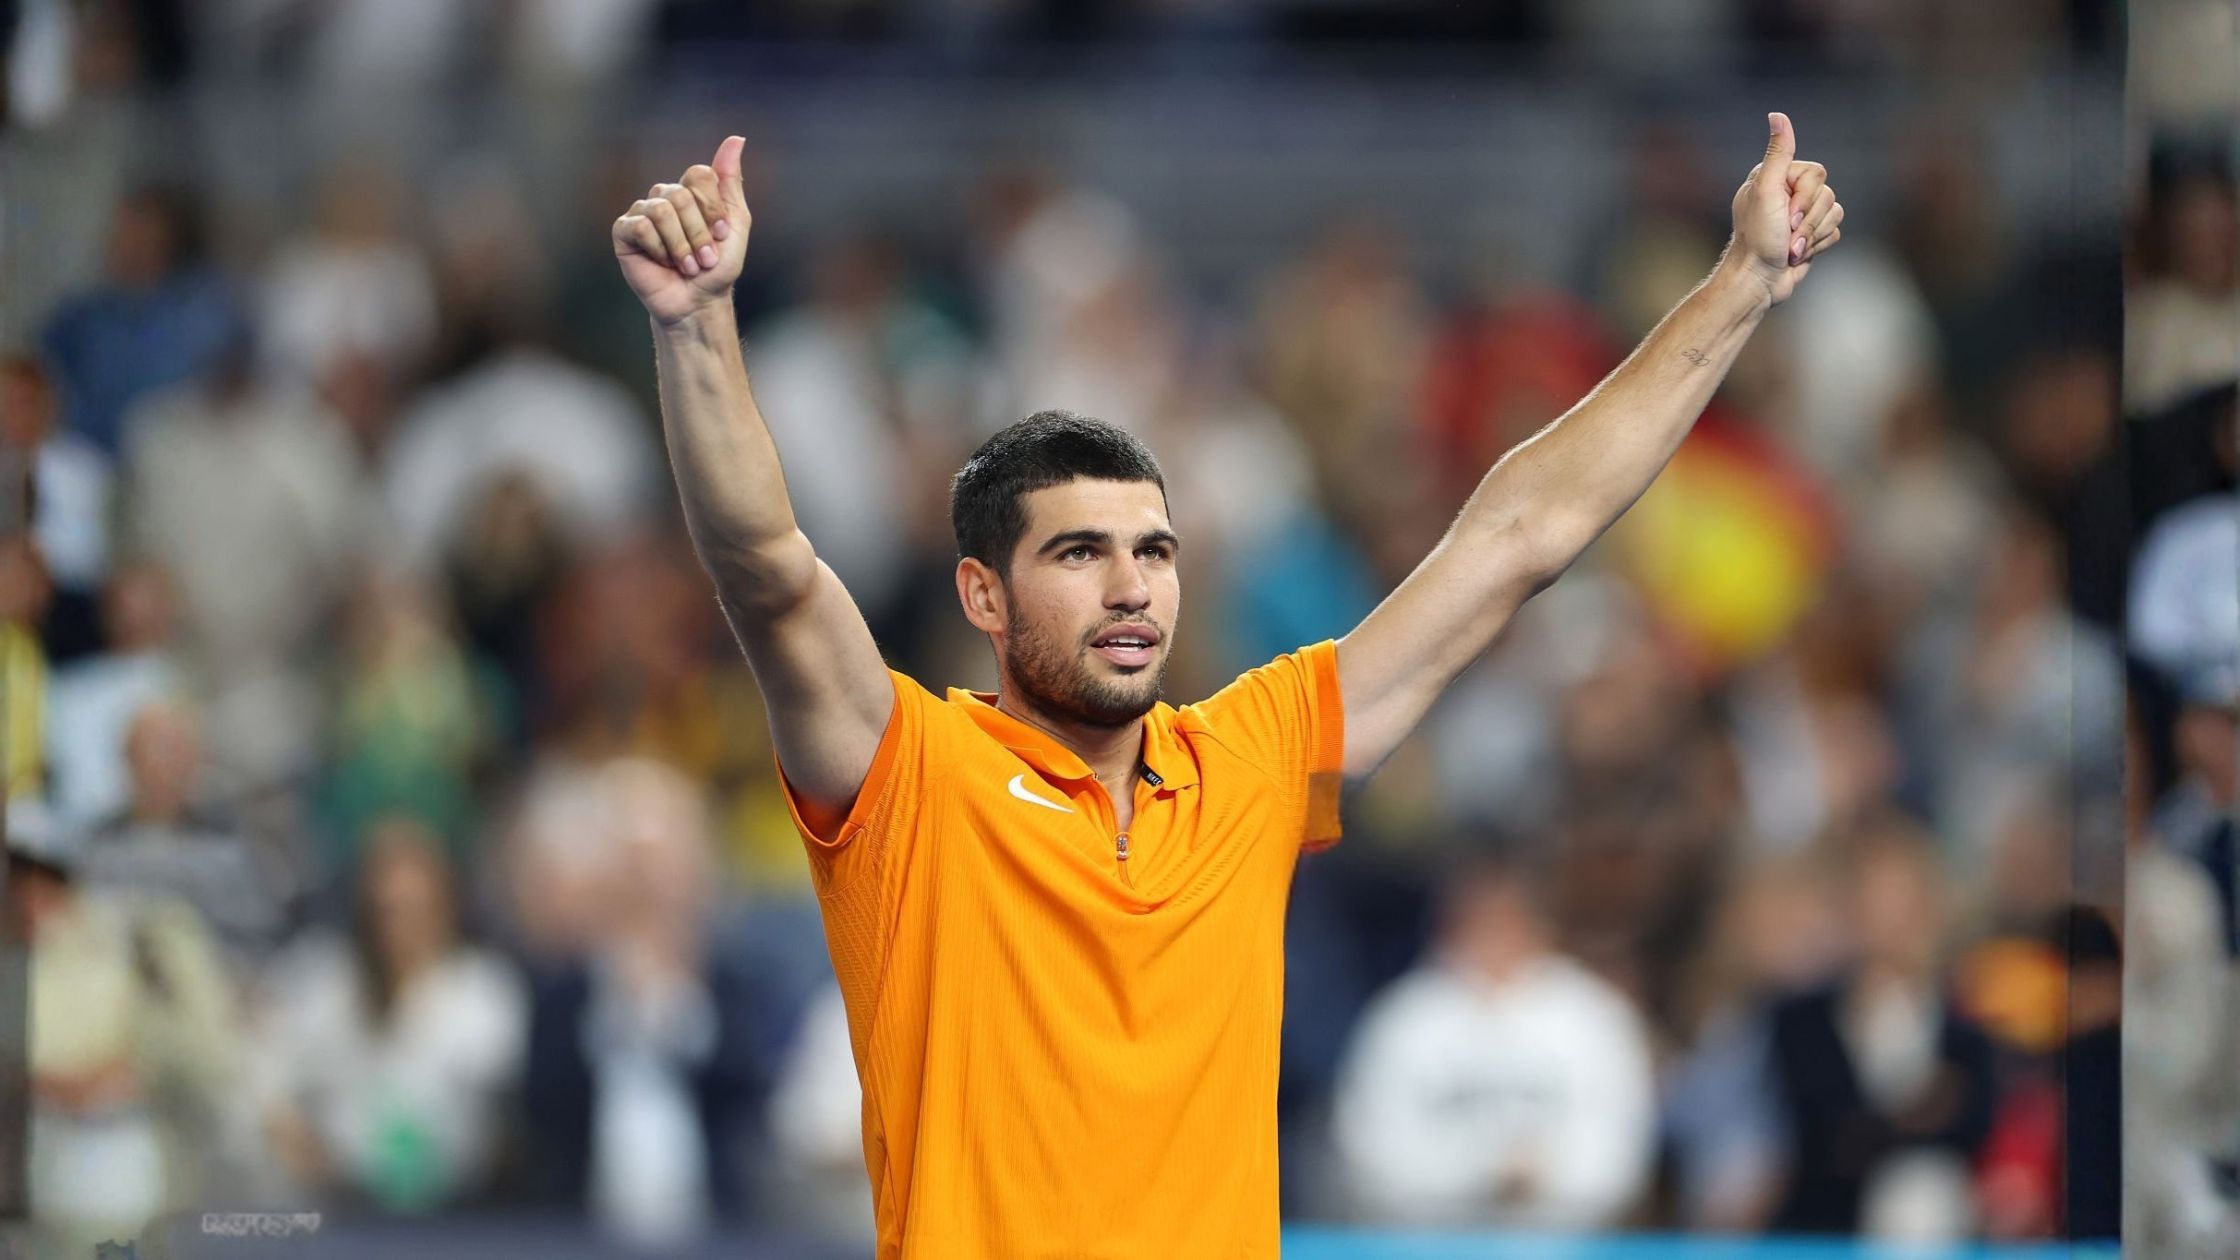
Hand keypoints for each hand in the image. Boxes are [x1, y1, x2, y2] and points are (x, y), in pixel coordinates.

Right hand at [614, 135, 752, 326]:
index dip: (713, 208)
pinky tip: (663, 263)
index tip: (721, 236)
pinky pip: (641, 226)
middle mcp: (664, 196)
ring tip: (688, 266)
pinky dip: (659, 249)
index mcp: (690, 191)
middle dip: (699, 233)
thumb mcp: (735, 224)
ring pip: (662, 209)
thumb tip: (736, 138)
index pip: (700, 175)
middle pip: (681, 194)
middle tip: (705, 259)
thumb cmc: (717, 267)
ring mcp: (642, 212)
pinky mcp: (623, 232)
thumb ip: (731, 183)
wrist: (698, 302)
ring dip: (681, 244)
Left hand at [1723, 112, 1842, 304]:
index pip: (1818, 173)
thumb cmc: (1758, 237)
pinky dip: (1818, 245)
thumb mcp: (1765, 189)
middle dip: (1808, 220)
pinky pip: (1835, 231)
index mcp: (1777, 177)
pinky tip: (1798, 254)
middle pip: (1828, 194)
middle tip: (1785, 234)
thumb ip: (1778, 153)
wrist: (1759, 280)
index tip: (1784, 214)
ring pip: (1835, 213)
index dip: (1806, 197)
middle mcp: (1788, 192)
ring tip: (1789, 248)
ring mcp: (1801, 214)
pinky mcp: (1811, 234)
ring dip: (1813, 236)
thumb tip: (1777, 115)